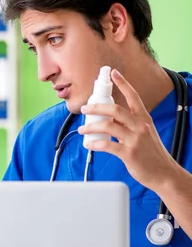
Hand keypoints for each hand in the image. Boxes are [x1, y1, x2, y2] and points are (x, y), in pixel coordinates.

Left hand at [77, 69, 177, 189]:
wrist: (164, 173)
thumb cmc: (151, 153)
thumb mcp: (144, 133)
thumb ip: (128, 125)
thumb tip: (108, 119)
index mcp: (144, 119)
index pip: (133, 97)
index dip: (123, 84)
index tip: (114, 73)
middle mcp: (140, 126)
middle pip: (115, 109)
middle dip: (96, 107)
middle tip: (84, 109)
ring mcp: (135, 139)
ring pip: (108, 126)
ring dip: (91, 127)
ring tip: (82, 129)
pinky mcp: (129, 153)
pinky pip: (107, 146)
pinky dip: (95, 144)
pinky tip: (89, 144)